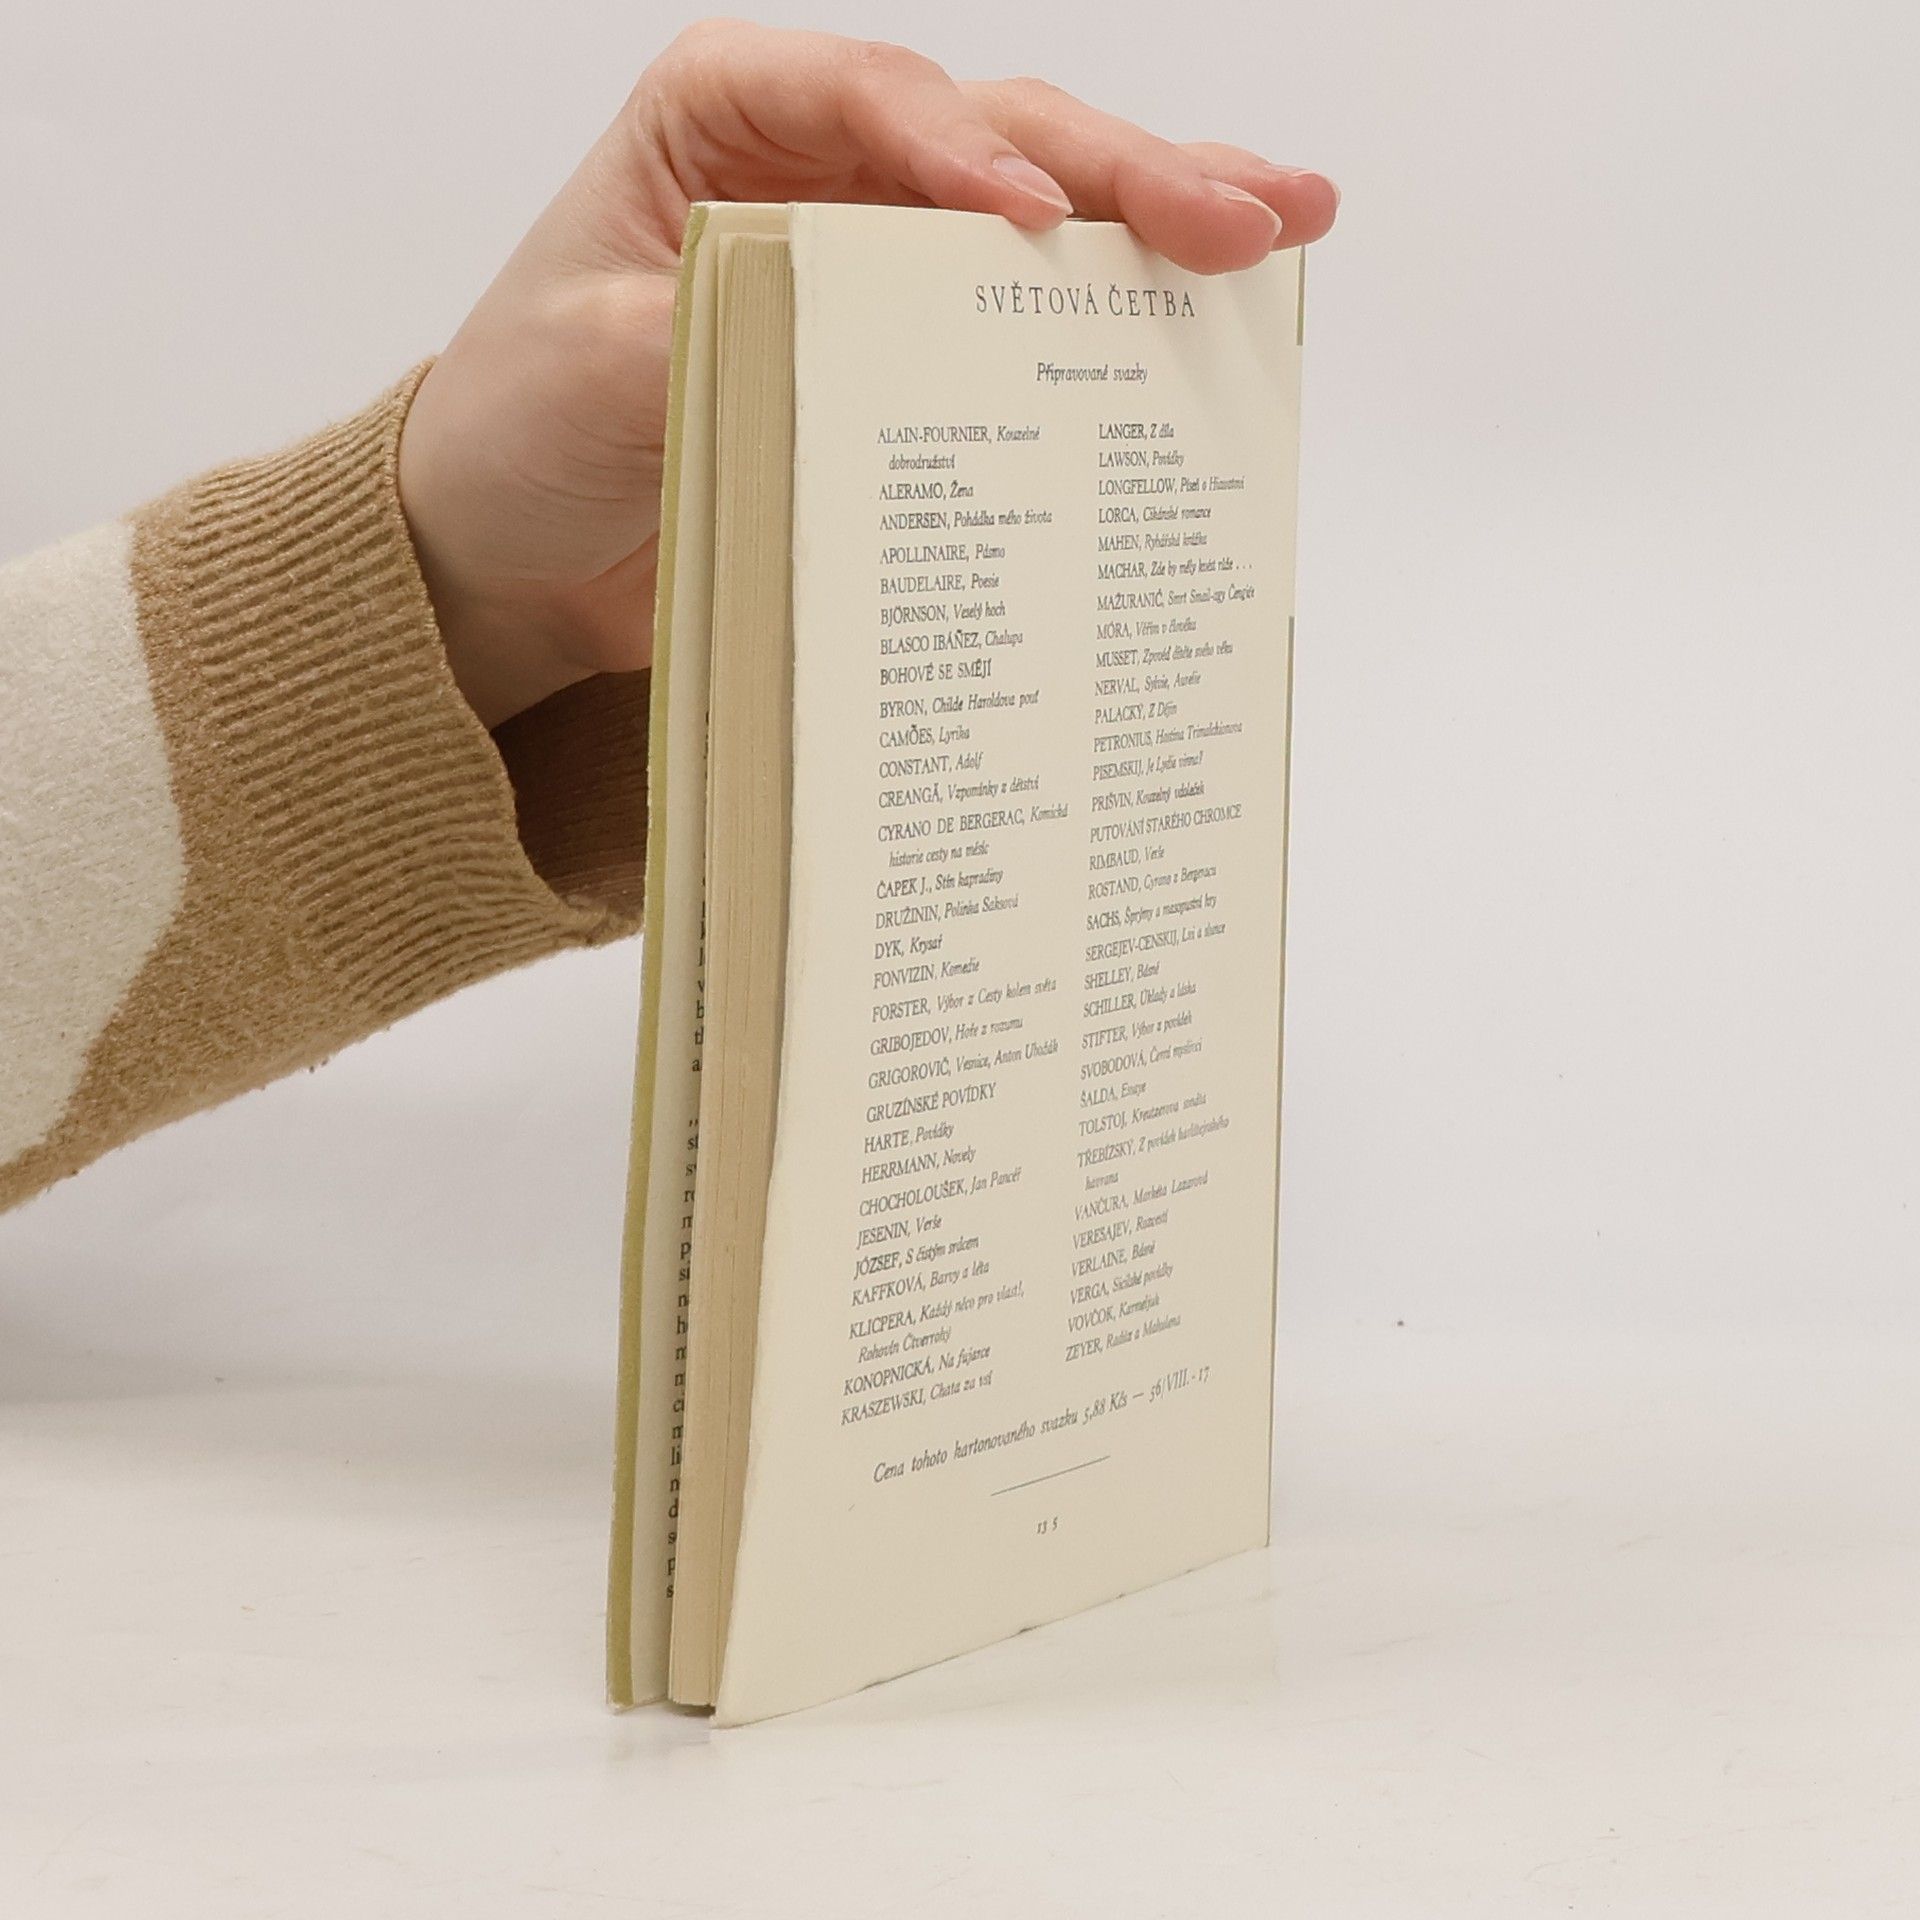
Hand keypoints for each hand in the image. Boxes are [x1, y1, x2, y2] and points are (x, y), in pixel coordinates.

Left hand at [398, 20, 1339, 727]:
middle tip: (1244, 214)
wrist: (513, 548)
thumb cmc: (518, 428)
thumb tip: (828, 344)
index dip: (957, 149)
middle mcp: (822, 167)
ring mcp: (880, 260)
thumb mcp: (583, 371)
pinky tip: (1217, 310)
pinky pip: (1023, 320)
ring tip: (1288, 222)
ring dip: (1163, 219)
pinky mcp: (909, 357)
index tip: (1024, 219)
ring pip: (1043, 211)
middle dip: (1123, 173)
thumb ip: (701, 333)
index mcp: (726, 119)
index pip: (869, 99)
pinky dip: (1117, 315)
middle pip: (997, 138)